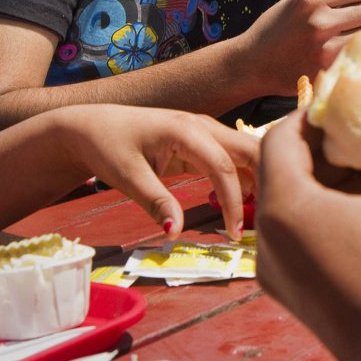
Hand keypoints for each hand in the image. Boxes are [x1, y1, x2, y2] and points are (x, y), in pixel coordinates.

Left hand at [59, 106, 257, 239]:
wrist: (92, 126)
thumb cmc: (107, 146)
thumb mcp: (128, 177)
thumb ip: (156, 202)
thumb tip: (177, 233)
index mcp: (187, 131)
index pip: (225, 167)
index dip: (234, 202)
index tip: (234, 234)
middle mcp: (203, 125)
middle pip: (250, 149)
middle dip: (265, 180)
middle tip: (268, 218)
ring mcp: (205, 130)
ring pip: (245, 151)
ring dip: (258, 178)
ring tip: (261, 214)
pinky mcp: (202, 141)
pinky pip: (232, 157)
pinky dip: (243, 177)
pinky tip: (246, 202)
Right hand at [239, 0, 360, 94]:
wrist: (252, 64)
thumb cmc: (275, 30)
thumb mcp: (294, 0)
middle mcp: (319, 21)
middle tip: (354, 18)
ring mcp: (324, 48)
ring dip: (360, 34)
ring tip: (342, 37)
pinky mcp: (327, 70)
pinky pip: (357, 55)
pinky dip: (354, 52)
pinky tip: (340, 52)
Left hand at [256, 100, 360, 360]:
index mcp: (287, 212)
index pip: (279, 138)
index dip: (314, 113)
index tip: (348, 100)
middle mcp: (271, 247)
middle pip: (291, 174)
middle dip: (337, 149)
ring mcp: (285, 280)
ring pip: (304, 210)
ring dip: (345, 184)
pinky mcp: (305, 302)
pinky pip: (311, 242)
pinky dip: (342, 218)